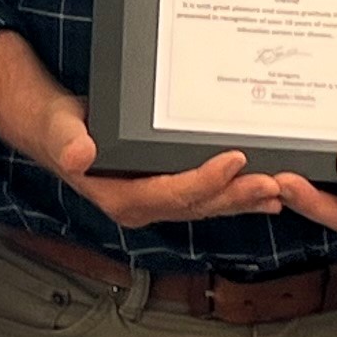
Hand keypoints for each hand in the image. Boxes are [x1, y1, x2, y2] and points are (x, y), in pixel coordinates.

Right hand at [16, 90, 287, 230]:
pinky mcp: (168, 190)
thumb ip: (69, 142)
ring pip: (208, 205)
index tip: (234, 162)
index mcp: (121, 198)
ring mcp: (158, 201)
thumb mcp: (59, 131)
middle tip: (274, 183)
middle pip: (199, 204)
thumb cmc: (59, 130)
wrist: (57, 133)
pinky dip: (235, 194)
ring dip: (243, 199)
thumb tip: (80, 154)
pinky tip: (263, 194)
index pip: (172, 193)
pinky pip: (207, 196)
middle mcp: (144, 205)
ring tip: (280, 191)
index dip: (205, 181)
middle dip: (238, 195)